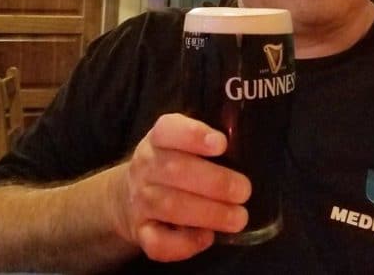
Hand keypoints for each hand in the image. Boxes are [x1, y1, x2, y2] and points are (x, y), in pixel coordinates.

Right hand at [112, 113, 251, 262]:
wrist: (128, 193)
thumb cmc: (172, 160)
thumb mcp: (182, 140)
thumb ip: (208, 139)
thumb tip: (246, 145)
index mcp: (159, 137)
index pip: (168, 129)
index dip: (194, 135)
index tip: (222, 143)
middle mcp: (146, 165)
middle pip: (175, 170)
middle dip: (215, 182)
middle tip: (244, 191)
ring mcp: (140, 199)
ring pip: (171, 206)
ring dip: (209, 213)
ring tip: (238, 218)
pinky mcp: (141, 231)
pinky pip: (157, 242)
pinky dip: (184, 243)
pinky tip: (207, 237)